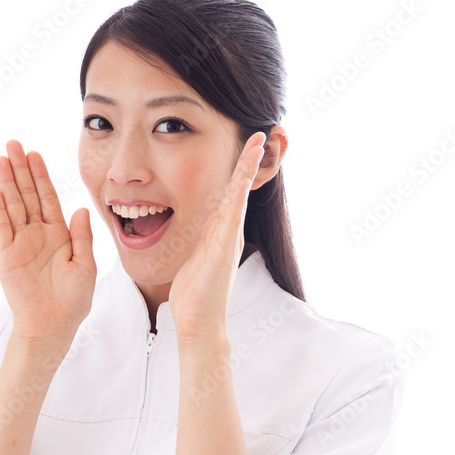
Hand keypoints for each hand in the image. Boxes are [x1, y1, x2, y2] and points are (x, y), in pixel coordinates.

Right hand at [0, 140, 96, 351]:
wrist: (52, 326)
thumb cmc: (72, 301)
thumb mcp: (85, 266)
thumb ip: (82, 238)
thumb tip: (81, 209)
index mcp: (59, 235)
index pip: (48, 198)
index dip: (41, 176)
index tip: (35, 154)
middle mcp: (37, 234)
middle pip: (27, 195)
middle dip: (21, 169)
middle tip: (13, 144)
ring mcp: (20, 243)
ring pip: (13, 206)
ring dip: (7, 182)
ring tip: (0, 158)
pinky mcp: (6, 256)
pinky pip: (1, 228)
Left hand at [168, 132, 265, 341]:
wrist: (198, 322)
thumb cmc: (194, 295)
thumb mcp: (194, 257)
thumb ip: (198, 240)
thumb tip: (194, 227)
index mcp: (220, 232)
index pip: (230, 193)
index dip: (237, 169)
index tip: (245, 145)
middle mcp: (230, 232)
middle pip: (240, 188)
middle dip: (249, 160)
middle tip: (260, 132)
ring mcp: (229, 240)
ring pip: (240, 196)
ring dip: (248, 168)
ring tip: (257, 142)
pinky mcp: (225, 249)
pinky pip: (232, 216)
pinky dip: (238, 195)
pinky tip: (242, 178)